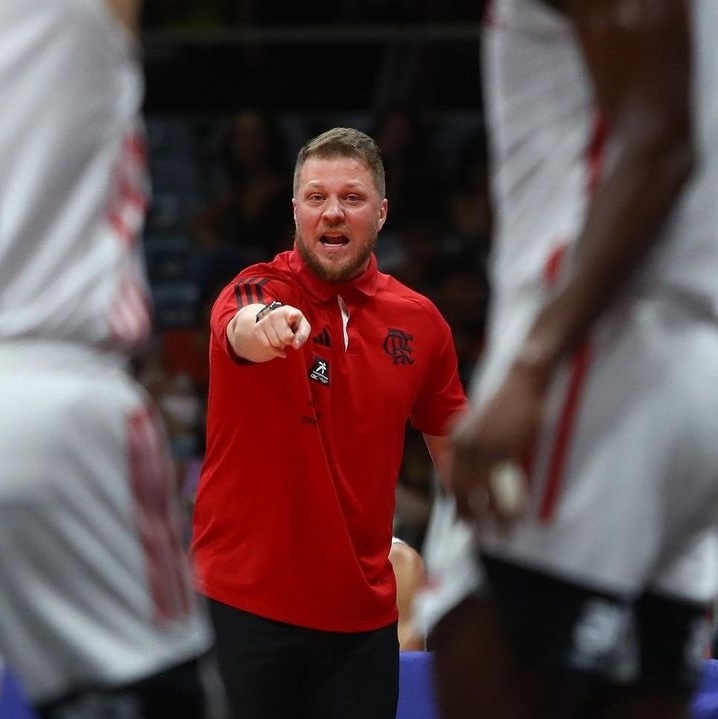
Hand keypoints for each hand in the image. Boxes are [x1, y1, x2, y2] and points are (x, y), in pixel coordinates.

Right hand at [255, 305, 310, 358]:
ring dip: (281, 345)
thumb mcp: (302, 327)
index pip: (291, 313)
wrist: (276, 320)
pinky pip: (267, 345)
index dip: (293, 315)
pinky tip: (278, 347)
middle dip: (289, 341)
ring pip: (275, 342)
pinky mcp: (257, 329)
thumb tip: (296, 345)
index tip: (293, 316)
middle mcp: (275, 314)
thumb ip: (302, 335)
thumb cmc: (293, 324)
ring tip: (282, 338)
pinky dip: (274, 350)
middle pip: (285, 337)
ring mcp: (265, 321)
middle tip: (289, 337)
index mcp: (289, 311)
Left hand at [448, 360, 548, 526]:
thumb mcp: (484, 424)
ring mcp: (486, 448)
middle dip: (470, 516)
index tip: (462, 522)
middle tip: (475, 536)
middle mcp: (466, 444)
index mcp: (458, 437)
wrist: (524, 380)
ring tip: (500, 537)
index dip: (459, 503)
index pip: (454, 478)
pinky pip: (506, 486)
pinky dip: (510, 506)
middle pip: (463, 490)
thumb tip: (478, 475)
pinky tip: (515, 520)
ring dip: (492, 519)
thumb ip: (476, 446)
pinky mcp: (507, 449)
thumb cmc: (508, 401)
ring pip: (484, 493)